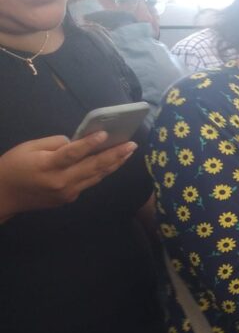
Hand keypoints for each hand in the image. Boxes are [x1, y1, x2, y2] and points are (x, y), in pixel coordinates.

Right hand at [0, 133, 135, 220]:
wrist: (4, 196)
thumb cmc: (14, 166)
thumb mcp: (29, 148)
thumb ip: (55, 144)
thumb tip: (78, 142)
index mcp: (47, 166)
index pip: (72, 154)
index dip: (89, 144)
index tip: (105, 134)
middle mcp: (60, 181)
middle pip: (93, 166)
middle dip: (115, 154)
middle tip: (132, 144)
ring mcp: (67, 192)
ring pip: (96, 176)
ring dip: (114, 163)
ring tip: (129, 152)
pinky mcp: (70, 198)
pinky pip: (89, 182)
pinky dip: (101, 171)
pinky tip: (112, 162)